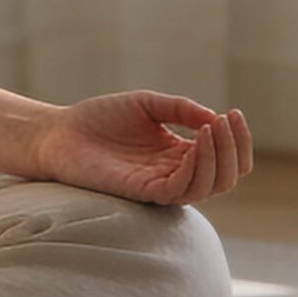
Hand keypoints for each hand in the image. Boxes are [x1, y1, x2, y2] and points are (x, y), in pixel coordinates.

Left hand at [30, 91, 251, 206]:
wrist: (59, 132)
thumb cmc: (100, 118)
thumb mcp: (148, 104)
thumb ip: (181, 109)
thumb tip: (216, 118)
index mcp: (180, 154)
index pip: (226, 159)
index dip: (238, 140)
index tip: (234, 112)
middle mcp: (175, 174)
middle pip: (225, 177)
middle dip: (234, 149)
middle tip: (225, 120)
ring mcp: (160, 185)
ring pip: (207, 187)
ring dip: (217, 158)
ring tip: (211, 129)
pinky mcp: (141, 192)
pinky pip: (179, 190)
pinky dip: (194, 169)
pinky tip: (193, 145)